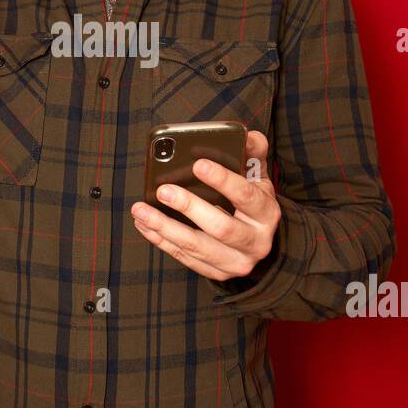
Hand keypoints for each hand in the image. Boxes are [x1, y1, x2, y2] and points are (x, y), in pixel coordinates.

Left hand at [130, 129, 280, 283]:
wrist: (260, 243)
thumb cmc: (253, 203)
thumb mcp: (259, 178)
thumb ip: (253, 154)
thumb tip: (245, 135)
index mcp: (266, 213)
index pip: (246, 196)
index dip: (223, 180)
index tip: (198, 164)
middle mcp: (255, 242)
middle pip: (221, 227)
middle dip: (189, 207)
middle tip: (163, 190)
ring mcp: (235, 261)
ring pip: (197, 247)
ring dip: (164, 227)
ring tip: (140, 210)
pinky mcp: (216, 272)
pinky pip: (184, 257)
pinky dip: (161, 240)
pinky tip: (144, 224)